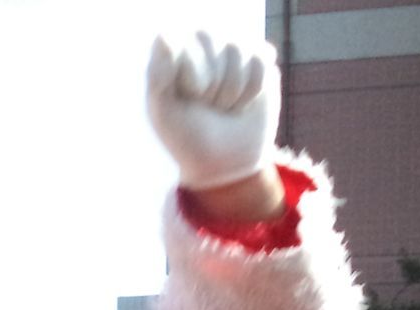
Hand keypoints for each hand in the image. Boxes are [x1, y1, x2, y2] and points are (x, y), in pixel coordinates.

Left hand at [146, 28, 279, 191]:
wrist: (223, 162)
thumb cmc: (186, 137)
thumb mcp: (164, 113)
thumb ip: (158, 76)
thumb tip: (164, 36)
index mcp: (171, 53)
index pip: (182, 40)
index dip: (192, 74)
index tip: (190, 98)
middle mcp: (200, 44)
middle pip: (211, 38)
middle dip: (211, 83)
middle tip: (206, 105)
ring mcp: (230, 50)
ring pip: (238, 49)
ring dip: (232, 90)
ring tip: (223, 106)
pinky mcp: (258, 60)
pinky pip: (261, 60)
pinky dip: (252, 90)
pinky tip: (242, 103)